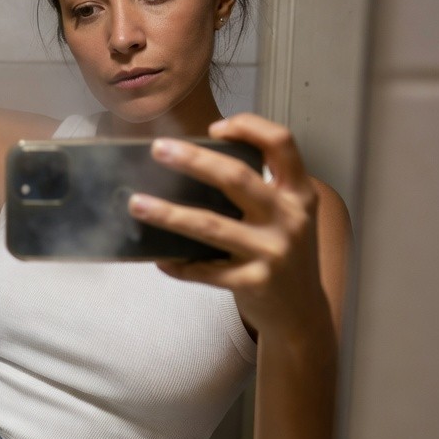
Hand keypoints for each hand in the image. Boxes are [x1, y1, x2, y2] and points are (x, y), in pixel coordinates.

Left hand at [126, 114, 330, 336]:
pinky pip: (204, 270)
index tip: (214, 127)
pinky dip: (177, 263)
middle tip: (159, 150)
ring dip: (168, 213)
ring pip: (210, 225)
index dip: (249, 127)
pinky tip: (159, 258)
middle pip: (236, 178)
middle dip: (194, 160)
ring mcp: (272, 252)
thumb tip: (198, 162)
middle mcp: (290, 219)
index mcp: (299, 194)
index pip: (282, 143)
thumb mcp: (288, 215)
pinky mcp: (253, 282)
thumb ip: (261, 189)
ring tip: (137, 204)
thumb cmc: (284, 254)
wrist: (302, 312)